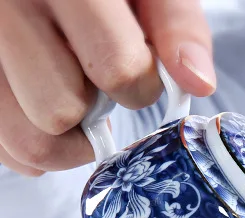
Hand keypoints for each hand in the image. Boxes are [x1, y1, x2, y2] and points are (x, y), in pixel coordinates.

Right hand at [0, 0, 215, 175]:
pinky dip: (29, 143)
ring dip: (61, 138)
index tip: (136, 71)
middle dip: (92, 111)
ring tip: (69, 100)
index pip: (117, 69)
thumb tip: (195, 82)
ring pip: (26, 139)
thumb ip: (177, 24)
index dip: (139, 84)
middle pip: (60, 110)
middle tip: (92, 83)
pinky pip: (2, 148)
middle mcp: (5, 9)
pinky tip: (38, 107)